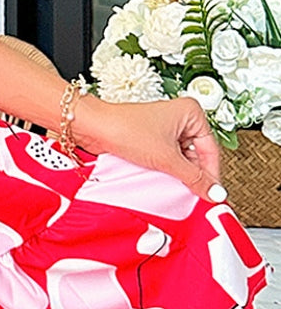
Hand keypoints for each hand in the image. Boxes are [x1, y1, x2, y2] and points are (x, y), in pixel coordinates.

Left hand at [72, 92, 223, 201]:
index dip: (211, 175)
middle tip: (196, 195)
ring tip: (178, 188)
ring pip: (183, 158)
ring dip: (180, 174)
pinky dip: (168, 170)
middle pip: (197, 155)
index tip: (212, 195)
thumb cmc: (125, 129)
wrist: (94, 128)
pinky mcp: (153, 138)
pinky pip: (169, 158)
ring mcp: (166, 128)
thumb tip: (214, 192)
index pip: (211, 150)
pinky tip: (166, 181)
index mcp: (191, 113)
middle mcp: (180, 118)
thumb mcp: (167, 159)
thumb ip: (194, 178)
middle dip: (194, 175)